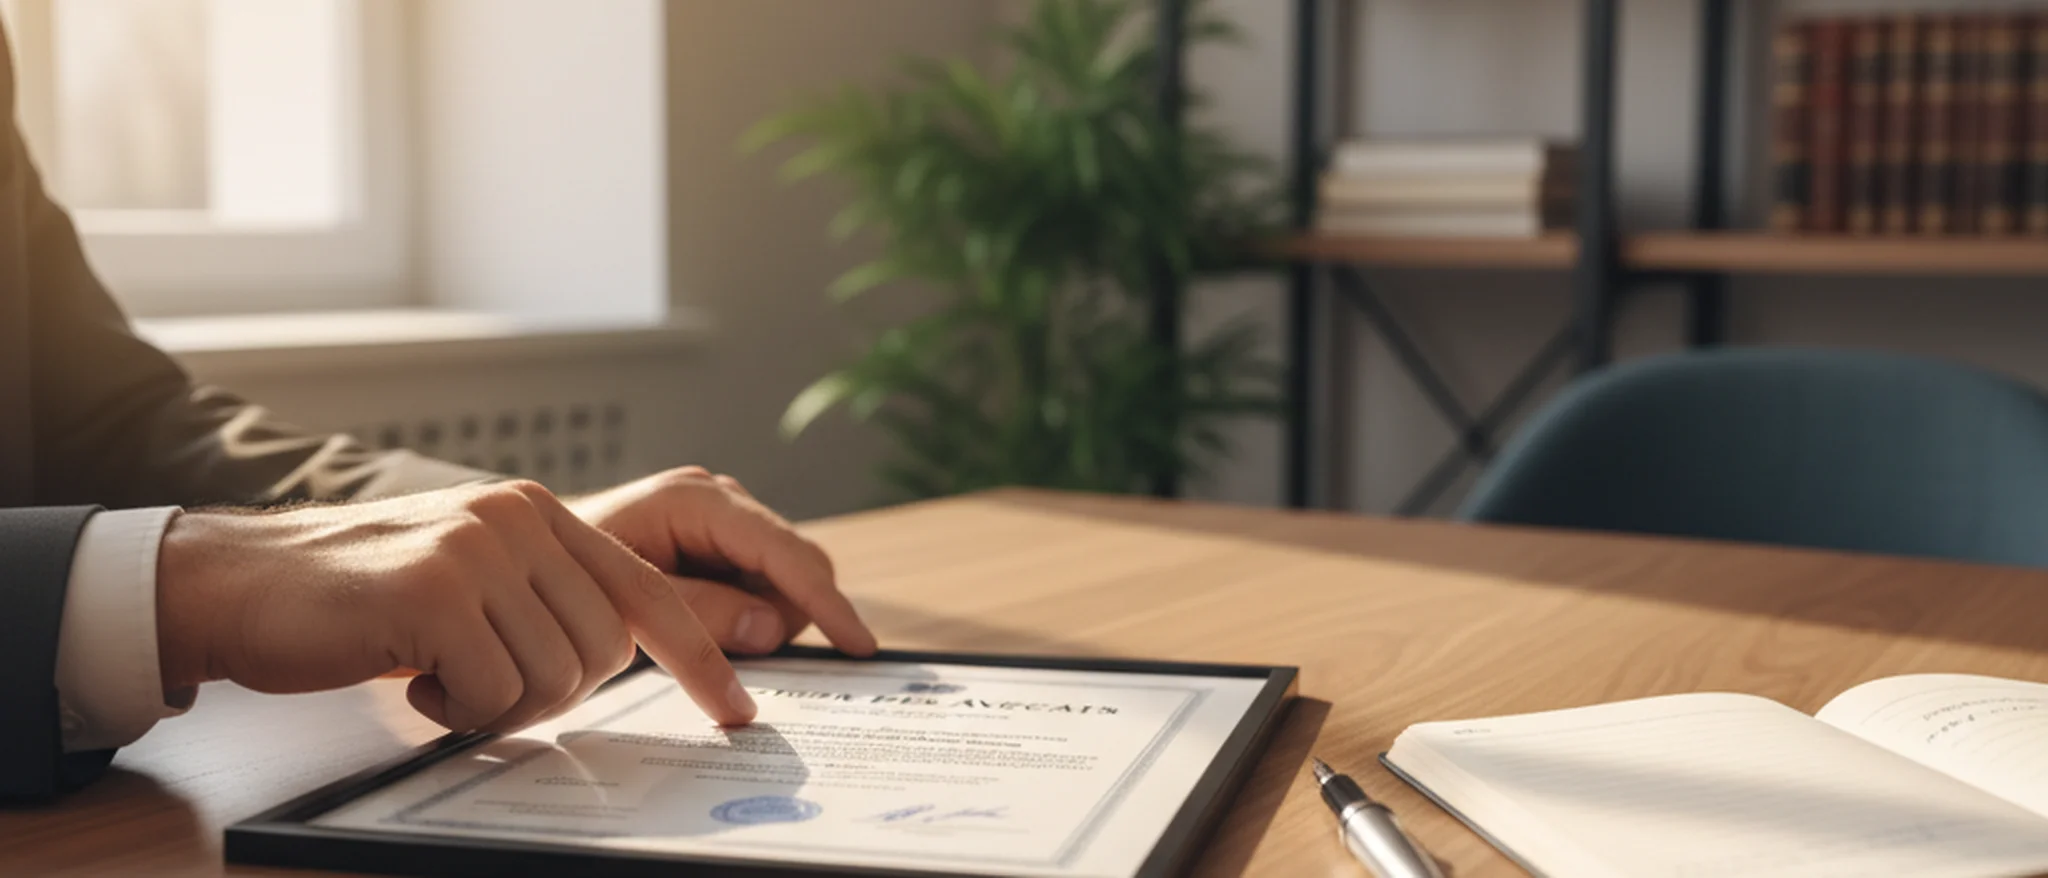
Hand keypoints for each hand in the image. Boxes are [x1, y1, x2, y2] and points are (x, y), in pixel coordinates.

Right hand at [155, 481, 757, 731]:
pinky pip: (491, 693)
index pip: (645, 593)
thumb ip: (544, 597)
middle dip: (552, 694)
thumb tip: (623, 654)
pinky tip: (406, 677)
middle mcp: (518, 516)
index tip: (736, 711)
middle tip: (481, 685)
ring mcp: (478, 548)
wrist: (238, 582)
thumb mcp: (470, 577)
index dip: (699, 657)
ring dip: (494, 703)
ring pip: (553, 677)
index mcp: (538, 513)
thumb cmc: (358, 599)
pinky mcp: (434, 591)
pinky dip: (452, 710)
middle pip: (604, 651)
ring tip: (434, 673)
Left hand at [566, 467, 876, 657]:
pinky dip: (747, 616)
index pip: (787, 553)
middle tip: (742, 659)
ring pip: (782, 582)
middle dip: (789, 616)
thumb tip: (770, 628)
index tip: (857, 645)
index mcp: (698, 501)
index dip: (826, 603)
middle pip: (796, 566)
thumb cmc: (561, 572)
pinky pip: (760, 586)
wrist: (520, 555)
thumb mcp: (626, 600)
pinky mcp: (718, 543)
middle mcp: (719, 500)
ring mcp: (722, 520)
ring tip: (703, 639)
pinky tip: (707, 628)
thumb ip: (700, 611)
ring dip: (762, 620)